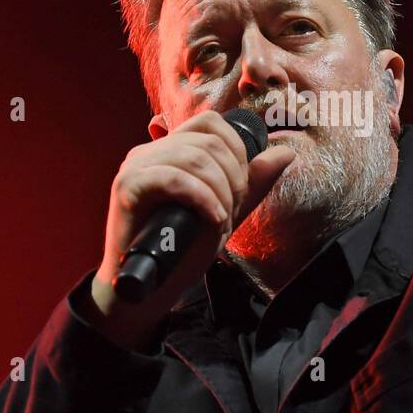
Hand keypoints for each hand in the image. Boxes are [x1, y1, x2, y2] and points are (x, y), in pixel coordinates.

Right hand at [88, 110, 294, 347]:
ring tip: (221, 220)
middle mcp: (149, 152)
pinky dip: (202, 198)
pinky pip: (173, 178)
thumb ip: (252, 183)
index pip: (211, 123)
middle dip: (234, 177)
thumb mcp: (225, 211)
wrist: (149, 290)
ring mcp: (135, 167)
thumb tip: (286, 152)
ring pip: (194, 157)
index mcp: (169, 151)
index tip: (241, 189)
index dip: (237, 150)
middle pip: (208, 140)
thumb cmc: (181, 250)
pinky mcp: (126, 187)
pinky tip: (213, 219)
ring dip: (220, 192)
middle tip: (232, 211)